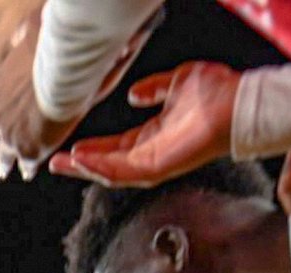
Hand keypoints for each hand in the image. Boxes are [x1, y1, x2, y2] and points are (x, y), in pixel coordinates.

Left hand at [0, 8, 76, 178]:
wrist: (65, 69)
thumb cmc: (52, 47)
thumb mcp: (28, 32)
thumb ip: (19, 38)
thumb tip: (17, 38)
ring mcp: (10, 135)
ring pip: (1, 155)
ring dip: (2, 162)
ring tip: (3, 170)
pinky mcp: (28, 150)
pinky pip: (25, 164)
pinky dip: (26, 168)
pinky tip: (28, 172)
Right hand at [49, 61, 239, 186]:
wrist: (236, 103)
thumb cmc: (216, 93)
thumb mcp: (176, 83)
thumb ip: (154, 89)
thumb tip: (134, 94)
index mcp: (153, 137)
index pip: (114, 148)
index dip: (91, 149)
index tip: (70, 147)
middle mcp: (150, 154)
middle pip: (106, 165)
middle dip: (79, 164)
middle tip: (54, 162)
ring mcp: (153, 164)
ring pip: (110, 172)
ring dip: (84, 169)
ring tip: (62, 163)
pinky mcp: (156, 168)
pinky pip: (121, 172)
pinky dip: (100, 168)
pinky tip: (82, 160)